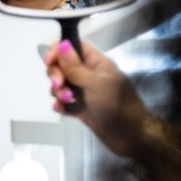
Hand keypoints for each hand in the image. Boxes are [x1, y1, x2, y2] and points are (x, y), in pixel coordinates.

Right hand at [44, 39, 149, 157]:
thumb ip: (76, 67)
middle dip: (56, 74)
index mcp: (96, 62)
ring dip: (58, 91)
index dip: (58, 50)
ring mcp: (84, 91)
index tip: (49, 61)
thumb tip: (62, 44)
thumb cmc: (119, 106)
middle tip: (60, 85)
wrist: (132, 136)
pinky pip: (63, 102)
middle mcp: (88, 73)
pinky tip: (63, 109)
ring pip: (61, 83)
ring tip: (68, 100)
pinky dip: (60, 105)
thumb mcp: (96, 83)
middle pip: (62, 64)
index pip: (73, 46)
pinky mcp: (81, 108)